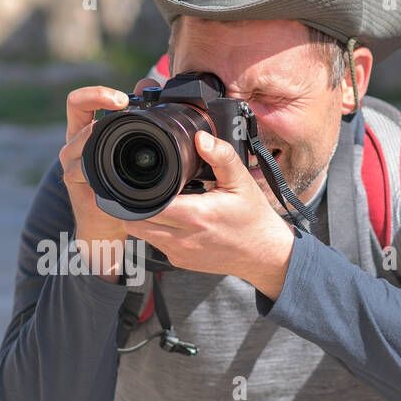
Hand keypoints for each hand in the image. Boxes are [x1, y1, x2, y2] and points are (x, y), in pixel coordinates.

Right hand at [59, 83, 148, 279]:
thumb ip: (136, 114)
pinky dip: (97, 164)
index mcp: (85, 132)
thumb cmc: (119, 186)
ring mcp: (71, 162)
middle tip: (125, 103)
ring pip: (80, 136)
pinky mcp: (73, 181)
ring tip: (121, 134)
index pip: (78, 100)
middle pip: (76, 107)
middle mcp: (74, 144)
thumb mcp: (129, 147)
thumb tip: (147, 82)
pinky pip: (81, 166)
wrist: (106, 224)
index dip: (96, 92)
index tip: (121, 98)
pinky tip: (113, 168)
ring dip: (100, 131)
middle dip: (101, 100)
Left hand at [129, 130, 295, 299]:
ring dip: (145, 218)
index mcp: (196, 216)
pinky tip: (173, 220)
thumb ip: (221, 156)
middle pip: (136, 223)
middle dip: (136, 205)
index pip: (147, 206)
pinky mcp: (180, 262)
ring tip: (161, 203)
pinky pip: (156, 244)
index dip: (139, 192)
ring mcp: (179, 253)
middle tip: (148, 190)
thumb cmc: (253, 218)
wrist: (264, 254)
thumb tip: (201, 138)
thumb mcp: (241, 181)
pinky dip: (158, 231)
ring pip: (142, 235)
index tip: (144, 180)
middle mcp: (183, 238)